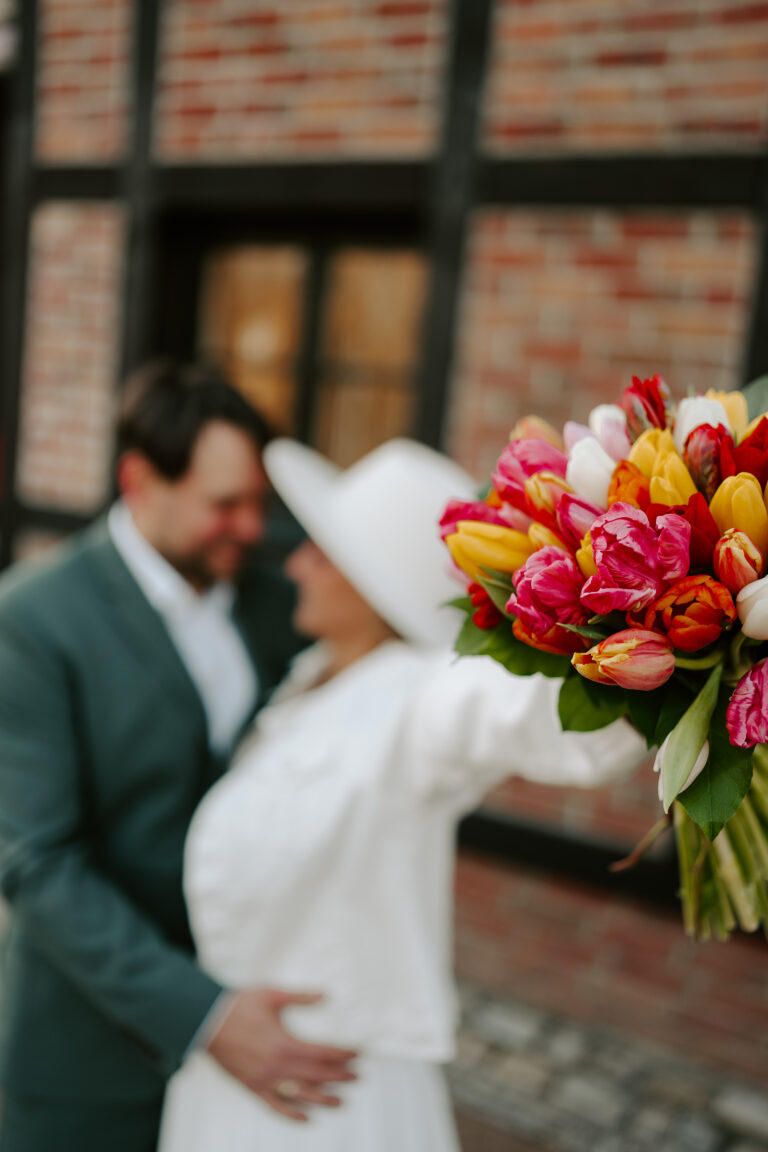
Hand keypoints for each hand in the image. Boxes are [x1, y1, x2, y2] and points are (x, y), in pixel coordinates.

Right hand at [206, 988, 357, 1121]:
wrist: (206, 1020)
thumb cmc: (238, 1005)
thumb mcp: (272, 995)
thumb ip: (300, 997)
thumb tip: (324, 994)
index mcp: (283, 1043)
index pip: (322, 1053)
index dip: (342, 1054)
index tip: (357, 1054)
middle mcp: (276, 1066)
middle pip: (315, 1075)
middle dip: (338, 1076)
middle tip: (357, 1077)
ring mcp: (264, 1080)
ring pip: (300, 1095)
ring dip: (323, 1099)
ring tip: (341, 1101)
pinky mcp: (252, 1087)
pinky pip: (275, 1106)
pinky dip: (292, 1115)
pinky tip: (306, 1118)